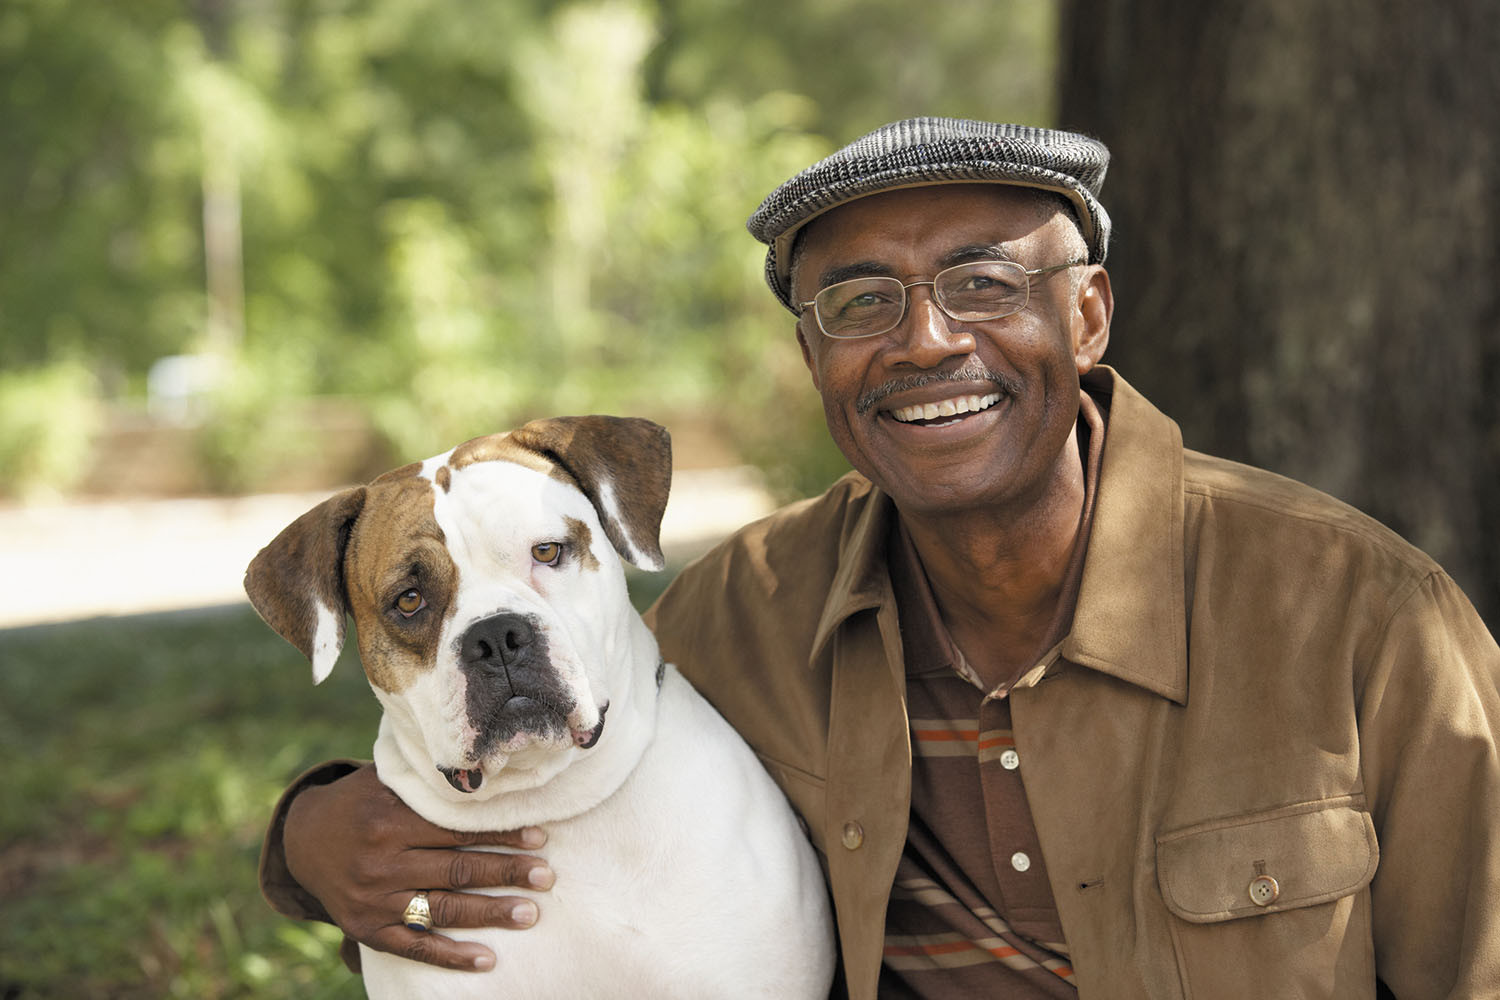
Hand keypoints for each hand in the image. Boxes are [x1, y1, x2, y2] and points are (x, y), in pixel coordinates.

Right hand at [283, 763, 553, 971]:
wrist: (302, 840)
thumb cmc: (360, 802)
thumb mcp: (385, 780)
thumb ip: (425, 778)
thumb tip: (484, 764)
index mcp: (389, 821)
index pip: (457, 830)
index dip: (500, 835)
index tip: (539, 837)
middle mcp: (381, 863)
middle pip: (456, 871)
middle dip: (506, 874)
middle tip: (546, 877)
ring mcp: (374, 901)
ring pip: (442, 911)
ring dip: (490, 914)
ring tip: (529, 913)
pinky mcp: (367, 930)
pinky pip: (414, 948)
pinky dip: (451, 956)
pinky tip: (486, 960)